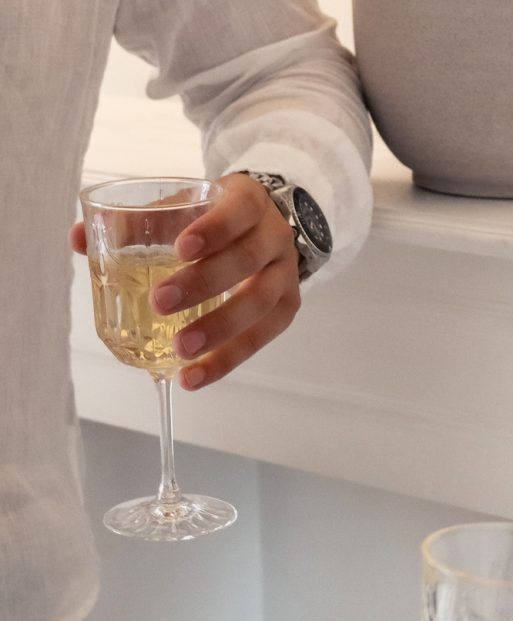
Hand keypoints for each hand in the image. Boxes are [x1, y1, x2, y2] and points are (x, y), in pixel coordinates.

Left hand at [70, 172, 300, 389]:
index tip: (179, 248)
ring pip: (260, 305)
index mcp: (250, 202)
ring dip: (219, 331)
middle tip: (160, 305)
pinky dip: (227, 361)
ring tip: (180, 351)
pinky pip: (261, 339)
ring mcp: (286, 276)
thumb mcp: (184, 208)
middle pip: (247, 261)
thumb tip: (78, 239)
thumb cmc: (216, 219)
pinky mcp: (286, 310)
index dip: (214, 230)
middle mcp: (275, 238)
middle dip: (204, 285)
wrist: (263, 231)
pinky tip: (195, 376)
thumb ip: (136, 221)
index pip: (238, 211)